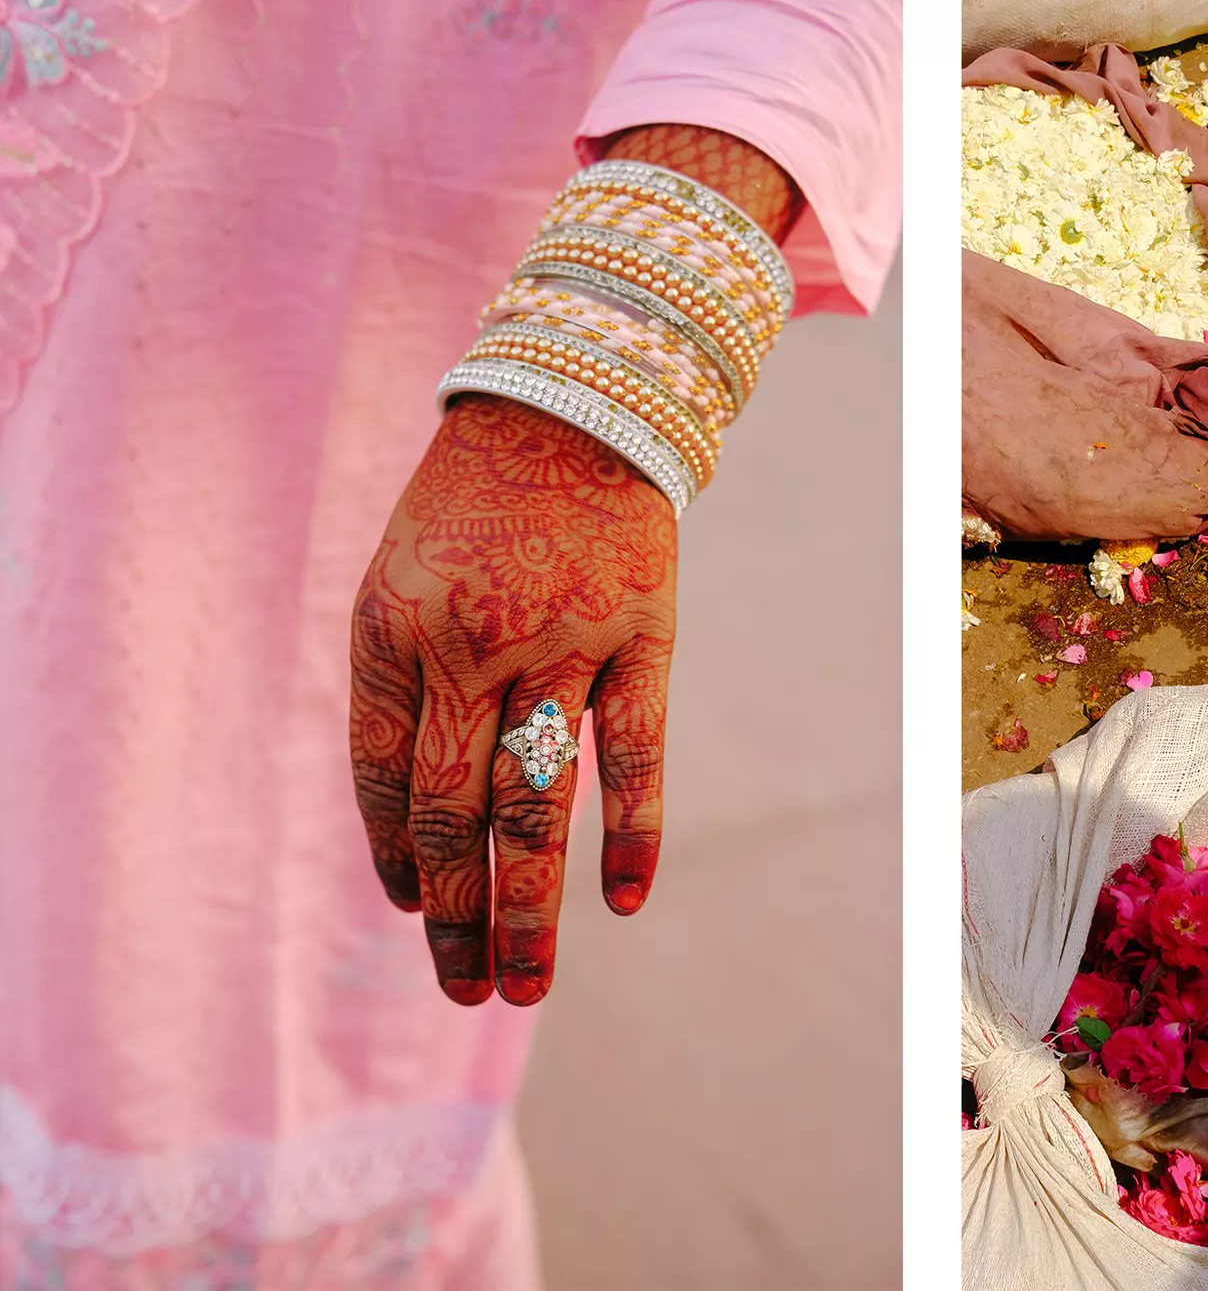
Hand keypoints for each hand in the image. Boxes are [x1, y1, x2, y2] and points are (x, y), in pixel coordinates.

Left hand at [350, 393, 677, 1004]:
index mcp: (393, 630)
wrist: (575, 400)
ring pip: (535, 804)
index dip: (398, 858)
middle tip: (470, 992)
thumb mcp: (407, 576)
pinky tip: (623, 902)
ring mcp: (558, 641)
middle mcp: (468, 644)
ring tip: (525, 987)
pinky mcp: (640, 634)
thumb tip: (420, 822)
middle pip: (452, 813)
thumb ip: (408, 683)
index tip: (420, 911)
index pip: (381, 778)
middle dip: (458, 917)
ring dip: (528, 906)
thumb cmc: (480, 502)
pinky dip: (631, 834)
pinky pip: (635, 754)